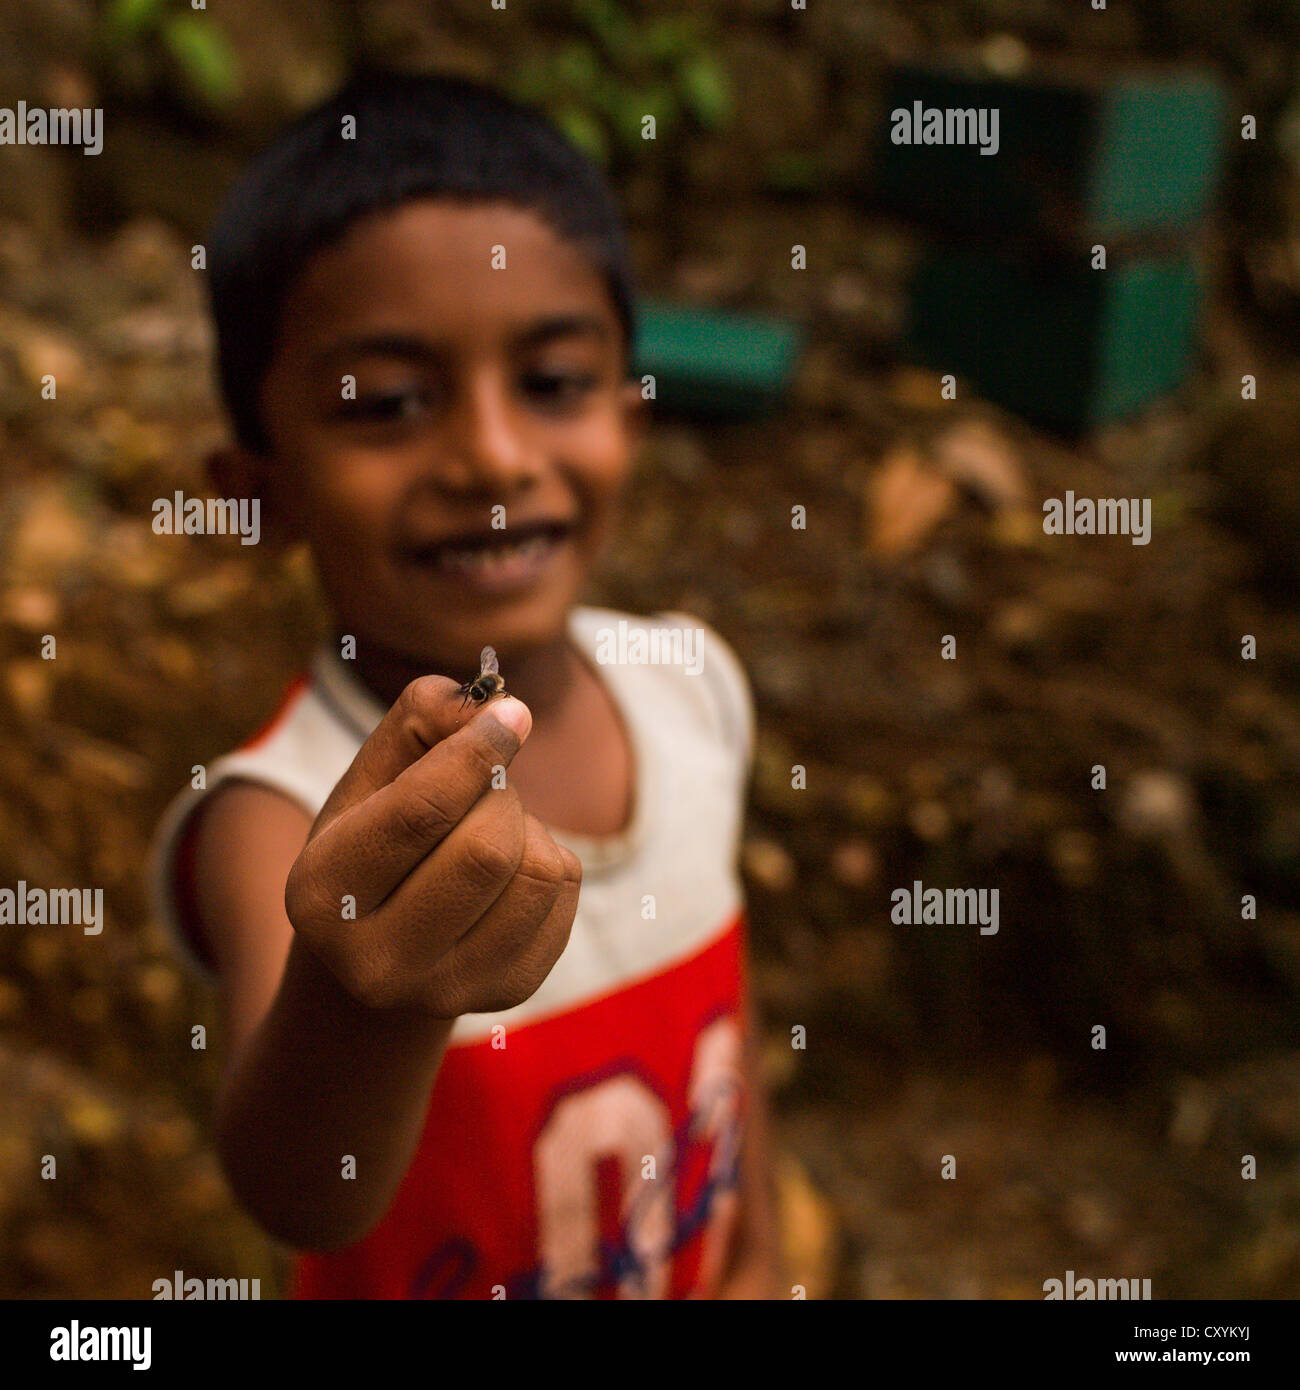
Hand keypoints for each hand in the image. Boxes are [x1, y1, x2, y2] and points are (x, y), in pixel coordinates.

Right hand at [284, 675, 580, 1017]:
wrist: (380, 945)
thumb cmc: (377, 835)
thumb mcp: (373, 774)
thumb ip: (423, 718)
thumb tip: (506, 710)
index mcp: (322, 896)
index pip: (421, 811)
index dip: (478, 751)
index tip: (511, 714)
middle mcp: (375, 961)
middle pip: (488, 848)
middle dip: (499, 795)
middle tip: (483, 789)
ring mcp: (444, 989)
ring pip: (537, 871)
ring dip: (527, 826)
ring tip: (488, 830)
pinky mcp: (506, 991)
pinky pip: (563, 892)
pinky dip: (549, 858)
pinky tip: (508, 871)